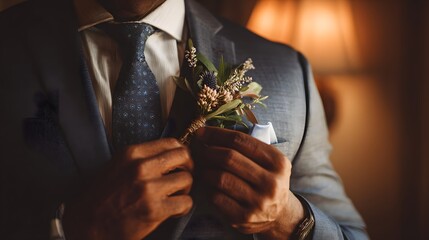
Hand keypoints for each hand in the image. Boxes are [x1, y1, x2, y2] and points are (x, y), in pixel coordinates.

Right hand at [63, 138, 193, 239]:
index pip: (172, 142)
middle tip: (182, 177)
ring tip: (175, 195)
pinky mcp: (154, 210)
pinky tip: (174, 209)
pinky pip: (186, 202)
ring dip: (185, 189)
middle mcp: (141, 167)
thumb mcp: (120, 165)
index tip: (181, 162)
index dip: (181, 152)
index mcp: (133, 153)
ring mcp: (149, 188)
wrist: (88, 223)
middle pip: (184, 156)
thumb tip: (172, 154)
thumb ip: (143, 158)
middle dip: (188, 167)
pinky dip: (183, 207)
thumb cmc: (104, 195)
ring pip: (187, 179)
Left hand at [192, 127, 303, 237]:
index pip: (240, 140)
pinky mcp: (244, 218)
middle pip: (228, 158)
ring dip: (205, 170)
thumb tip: (209, 133)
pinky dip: (207, 188)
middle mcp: (271, 182)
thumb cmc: (266, 179)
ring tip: (201, 167)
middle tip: (197, 150)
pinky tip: (207, 185)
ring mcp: (258, 202)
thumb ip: (246, 146)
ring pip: (220, 178)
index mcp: (278, 162)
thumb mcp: (268, 160)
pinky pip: (216, 197)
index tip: (200, 132)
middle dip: (207, 151)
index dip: (216, 134)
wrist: (279, 213)